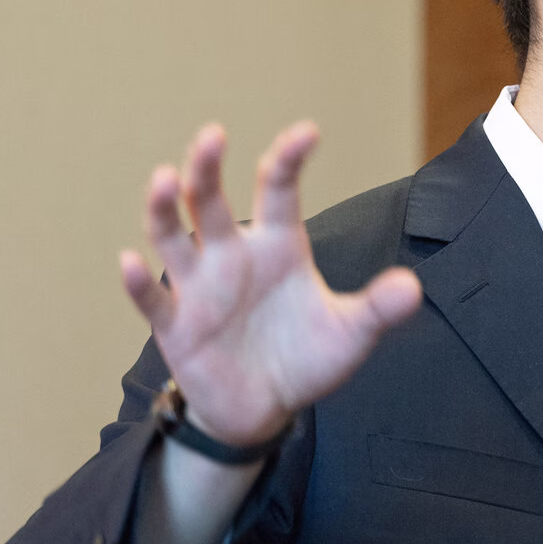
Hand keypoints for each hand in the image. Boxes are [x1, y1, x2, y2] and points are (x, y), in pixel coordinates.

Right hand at [120, 122, 422, 447]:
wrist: (266, 410)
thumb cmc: (305, 358)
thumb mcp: (350, 333)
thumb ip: (377, 308)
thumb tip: (412, 289)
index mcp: (278, 245)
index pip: (279, 191)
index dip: (289, 159)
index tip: (307, 133)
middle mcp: (233, 255)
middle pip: (211, 200)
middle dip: (207, 167)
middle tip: (212, 136)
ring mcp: (198, 287)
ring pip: (172, 236)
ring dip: (164, 208)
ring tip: (165, 179)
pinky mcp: (175, 325)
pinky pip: (151, 300)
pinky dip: (137, 282)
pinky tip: (130, 261)